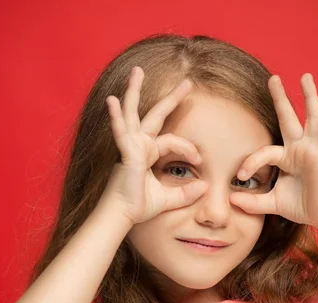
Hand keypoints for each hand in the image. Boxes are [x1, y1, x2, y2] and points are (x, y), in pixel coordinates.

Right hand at [101, 66, 207, 224]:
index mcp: (147, 152)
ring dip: (135, 91)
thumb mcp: (169, 199)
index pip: (172, 141)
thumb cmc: (139, 207)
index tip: (200, 160)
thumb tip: (205, 186)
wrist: (122, 216)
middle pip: (155, 115)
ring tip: (137, 71)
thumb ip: (186, 193)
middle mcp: (138, 144)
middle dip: (171, 98)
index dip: (189, 148)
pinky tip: (113, 100)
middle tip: (188, 82)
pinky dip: (116, 117)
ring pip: (133, 113)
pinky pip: (122, 132)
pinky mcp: (125, 153)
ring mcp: (129, 146)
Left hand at [229, 73, 317, 230]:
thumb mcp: (271, 203)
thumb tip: (230, 201)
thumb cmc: (301, 205)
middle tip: (273, 78)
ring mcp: (315, 151)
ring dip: (310, 98)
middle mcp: (300, 148)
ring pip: (312, 120)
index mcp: (286, 156)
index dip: (251, 163)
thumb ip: (252, 202)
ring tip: (305, 77)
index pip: (264, 152)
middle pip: (289, 118)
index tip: (240, 176)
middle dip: (281, 98)